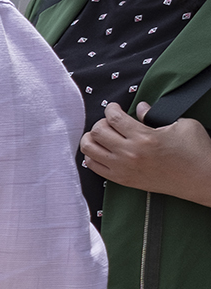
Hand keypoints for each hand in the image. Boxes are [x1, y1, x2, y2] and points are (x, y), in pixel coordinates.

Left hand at [81, 101, 210, 205]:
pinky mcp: (123, 180)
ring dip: (91, 139)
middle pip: (97, 131)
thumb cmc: (196, 152)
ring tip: (102, 135)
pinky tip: (101, 151)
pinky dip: (92, 156)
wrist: (203, 180)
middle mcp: (130, 153)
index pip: (113, 117)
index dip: (111, 108)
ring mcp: (124, 168)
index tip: (114, 108)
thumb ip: (155, 115)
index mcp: (144, 137)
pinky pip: (94, 167)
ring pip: (89, 149)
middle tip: (110, 122)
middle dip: (101, 122)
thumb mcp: (182, 125)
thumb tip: (140, 107)